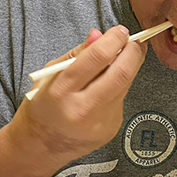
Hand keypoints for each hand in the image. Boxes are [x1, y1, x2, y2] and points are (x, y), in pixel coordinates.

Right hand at [11, 25, 147, 162]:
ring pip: (125, 85)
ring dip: (129, 67)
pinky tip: (108, 85)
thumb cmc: (43, 104)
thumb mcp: (50, 74)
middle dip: (133, 52)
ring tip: (124, 57)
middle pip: (121, 73)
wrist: (42, 145)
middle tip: (134, 41)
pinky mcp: (111, 129)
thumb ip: (77, 54)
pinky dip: (119, 86)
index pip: (97, 58)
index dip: (114, 40)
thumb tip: (100, 35)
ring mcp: (100, 122)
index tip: (120, 31)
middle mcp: (82, 108)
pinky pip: (121, 99)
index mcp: (62, 91)